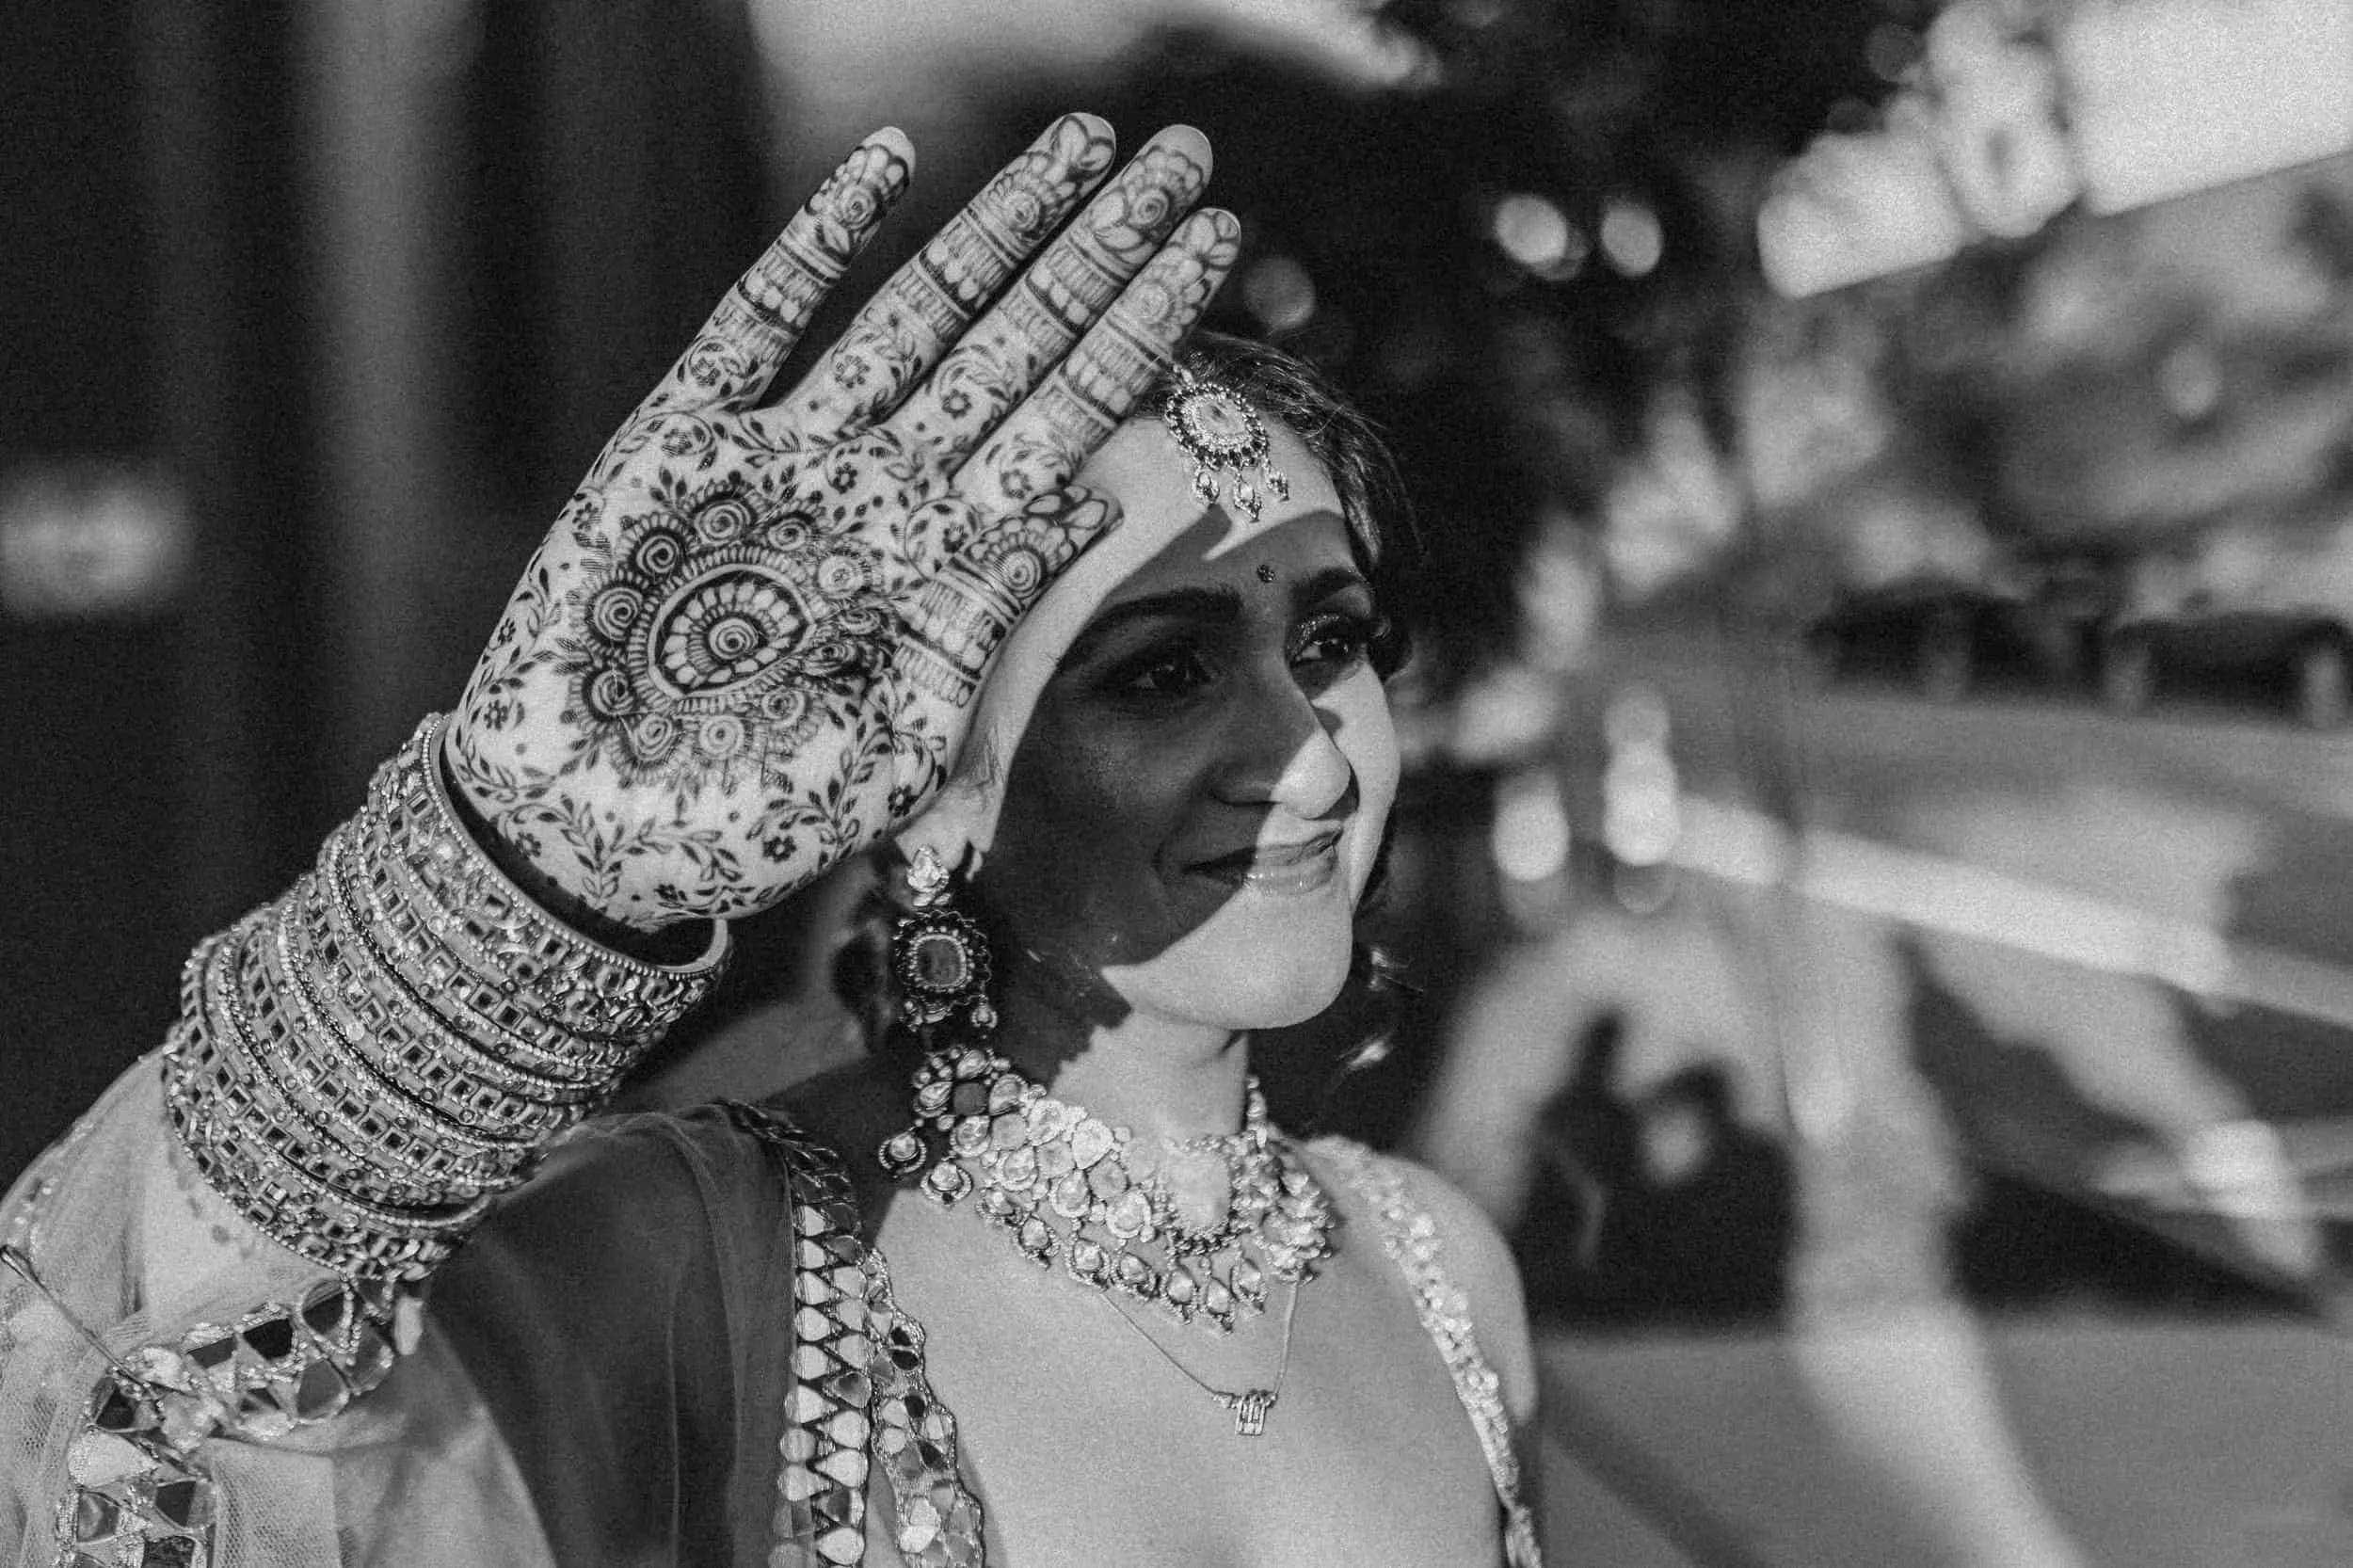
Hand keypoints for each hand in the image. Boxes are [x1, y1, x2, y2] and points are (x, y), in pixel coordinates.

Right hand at [447, 116, 1236, 926]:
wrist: (585, 839)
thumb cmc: (748, 825)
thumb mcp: (898, 747)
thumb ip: (981, 625)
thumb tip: (1092, 505)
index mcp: (948, 569)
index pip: (1071, 427)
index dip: (1143, 335)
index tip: (1218, 249)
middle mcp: (885, 497)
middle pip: (1018, 346)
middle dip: (1099, 252)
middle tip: (1185, 157)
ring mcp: (787, 460)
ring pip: (916, 311)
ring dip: (998, 226)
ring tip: (1082, 142)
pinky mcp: (679, 443)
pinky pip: (760, 318)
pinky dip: (820, 240)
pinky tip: (891, 165)